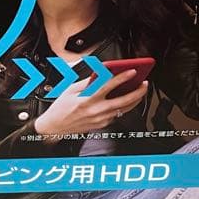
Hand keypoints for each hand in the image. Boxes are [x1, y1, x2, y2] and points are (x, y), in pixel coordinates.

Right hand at [34, 70, 148, 135]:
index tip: (132, 71)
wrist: (55, 127)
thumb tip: (101, 74)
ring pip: (123, 109)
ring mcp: (100, 119)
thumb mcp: (71, 90)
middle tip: (144, 84)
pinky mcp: (102, 125)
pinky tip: (126, 101)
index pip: (109, 86)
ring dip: (134, 100)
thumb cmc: (61, 108)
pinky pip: (116, 115)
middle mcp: (96, 111)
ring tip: (140, 91)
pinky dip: (123, 107)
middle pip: (123, 101)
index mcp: (88, 99)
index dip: (122, 78)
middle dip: (137, 92)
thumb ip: (88, 82)